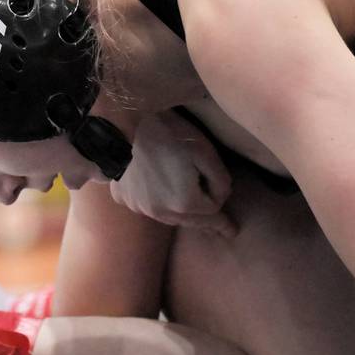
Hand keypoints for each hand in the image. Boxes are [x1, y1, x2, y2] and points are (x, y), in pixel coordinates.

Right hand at [111, 111, 235, 235]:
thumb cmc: (169, 133)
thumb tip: (220, 198)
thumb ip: (220, 180)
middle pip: (191, 221)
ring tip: (190, 209)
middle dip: (207, 223)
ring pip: (169, 217)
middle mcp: (161, 213)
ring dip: (181, 213)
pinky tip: (157, 192)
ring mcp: (139, 207)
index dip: (223, 210)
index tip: (233, 230)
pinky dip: (156, 203)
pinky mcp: (123, 198)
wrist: (122, 124)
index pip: (212, 212)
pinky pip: (146, 206)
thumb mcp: (205, 152)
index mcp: (184, 203)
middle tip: (222, 229)